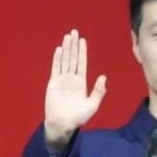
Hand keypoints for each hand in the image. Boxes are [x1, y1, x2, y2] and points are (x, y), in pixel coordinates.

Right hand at [43, 30, 106, 147]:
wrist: (62, 124)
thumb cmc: (78, 117)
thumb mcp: (92, 105)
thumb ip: (98, 91)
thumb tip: (103, 76)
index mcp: (81, 83)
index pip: (82, 63)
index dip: (82, 52)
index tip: (83, 40)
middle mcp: (71, 79)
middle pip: (73, 58)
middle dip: (74, 45)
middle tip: (74, 32)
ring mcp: (61, 80)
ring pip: (64, 60)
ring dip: (66, 48)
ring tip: (67, 37)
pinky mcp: (53, 83)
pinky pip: (55, 68)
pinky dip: (57, 59)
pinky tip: (58, 50)